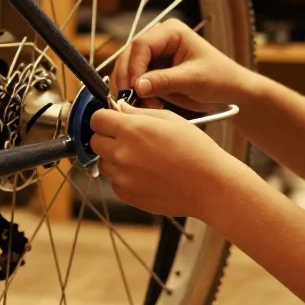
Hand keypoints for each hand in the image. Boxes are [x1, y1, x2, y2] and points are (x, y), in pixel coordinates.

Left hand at [90, 102, 233, 217]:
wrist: (209, 185)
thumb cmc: (195, 150)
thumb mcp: (169, 119)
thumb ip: (138, 112)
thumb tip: (119, 109)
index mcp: (131, 130)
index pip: (97, 119)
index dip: (104, 117)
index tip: (112, 119)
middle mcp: (121, 154)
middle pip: (95, 141)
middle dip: (107, 136)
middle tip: (128, 138)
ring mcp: (123, 177)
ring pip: (103, 163)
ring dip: (114, 158)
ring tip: (141, 157)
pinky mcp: (128, 196)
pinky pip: (115, 182)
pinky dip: (124, 177)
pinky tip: (146, 173)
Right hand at [110, 19, 248, 111]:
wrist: (231, 92)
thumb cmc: (220, 78)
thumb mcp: (194, 79)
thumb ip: (165, 81)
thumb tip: (137, 86)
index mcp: (170, 32)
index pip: (141, 44)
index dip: (134, 66)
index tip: (135, 88)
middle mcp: (159, 40)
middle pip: (129, 56)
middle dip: (128, 79)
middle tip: (130, 101)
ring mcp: (154, 56)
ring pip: (128, 69)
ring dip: (130, 89)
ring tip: (142, 106)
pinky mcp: (153, 71)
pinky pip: (135, 81)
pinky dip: (135, 95)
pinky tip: (145, 106)